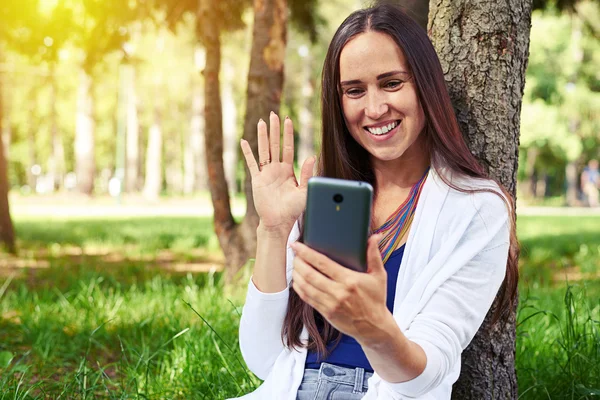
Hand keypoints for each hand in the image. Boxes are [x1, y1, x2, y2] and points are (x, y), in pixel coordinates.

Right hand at [241, 112, 315, 234]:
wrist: (279, 221)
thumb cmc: (294, 209)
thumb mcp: (304, 190)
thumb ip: (306, 173)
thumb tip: (311, 156)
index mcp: (288, 170)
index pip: (288, 147)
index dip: (288, 134)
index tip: (288, 120)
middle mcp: (276, 169)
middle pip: (275, 144)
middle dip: (275, 129)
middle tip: (274, 114)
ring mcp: (266, 173)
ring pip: (264, 150)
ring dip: (262, 136)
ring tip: (262, 122)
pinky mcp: (257, 180)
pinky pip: (251, 164)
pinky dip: (247, 153)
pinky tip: (244, 141)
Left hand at [291, 234, 389, 342]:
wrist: (374, 327)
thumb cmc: (376, 299)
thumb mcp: (379, 275)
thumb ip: (374, 255)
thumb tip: (375, 236)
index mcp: (349, 280)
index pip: (322, 263)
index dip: (306, 253)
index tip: (297, 245)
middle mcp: (338, 292)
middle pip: (310, 274)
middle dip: (298, 262)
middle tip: (294, 253)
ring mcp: (330, 304)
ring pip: (306, 287)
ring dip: (296, 274)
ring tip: (294, 264)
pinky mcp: (326, 313)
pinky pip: (307, 298)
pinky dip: (299, 288)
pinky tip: (297, 280)